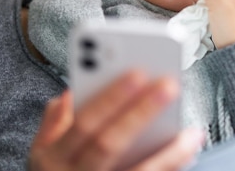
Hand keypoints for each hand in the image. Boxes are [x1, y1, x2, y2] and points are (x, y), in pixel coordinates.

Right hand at [29, 70, 203, 170]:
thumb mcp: (42, 151)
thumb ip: (55, 121)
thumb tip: (72, 91)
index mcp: (55, 157)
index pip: (84, 122)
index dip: (110, 98)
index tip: (137, 72)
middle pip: (110, 144)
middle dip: (141, 112)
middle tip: (169, 86)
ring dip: (170, 153)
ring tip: (193, 132)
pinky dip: (172, 167)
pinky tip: (189, 152)